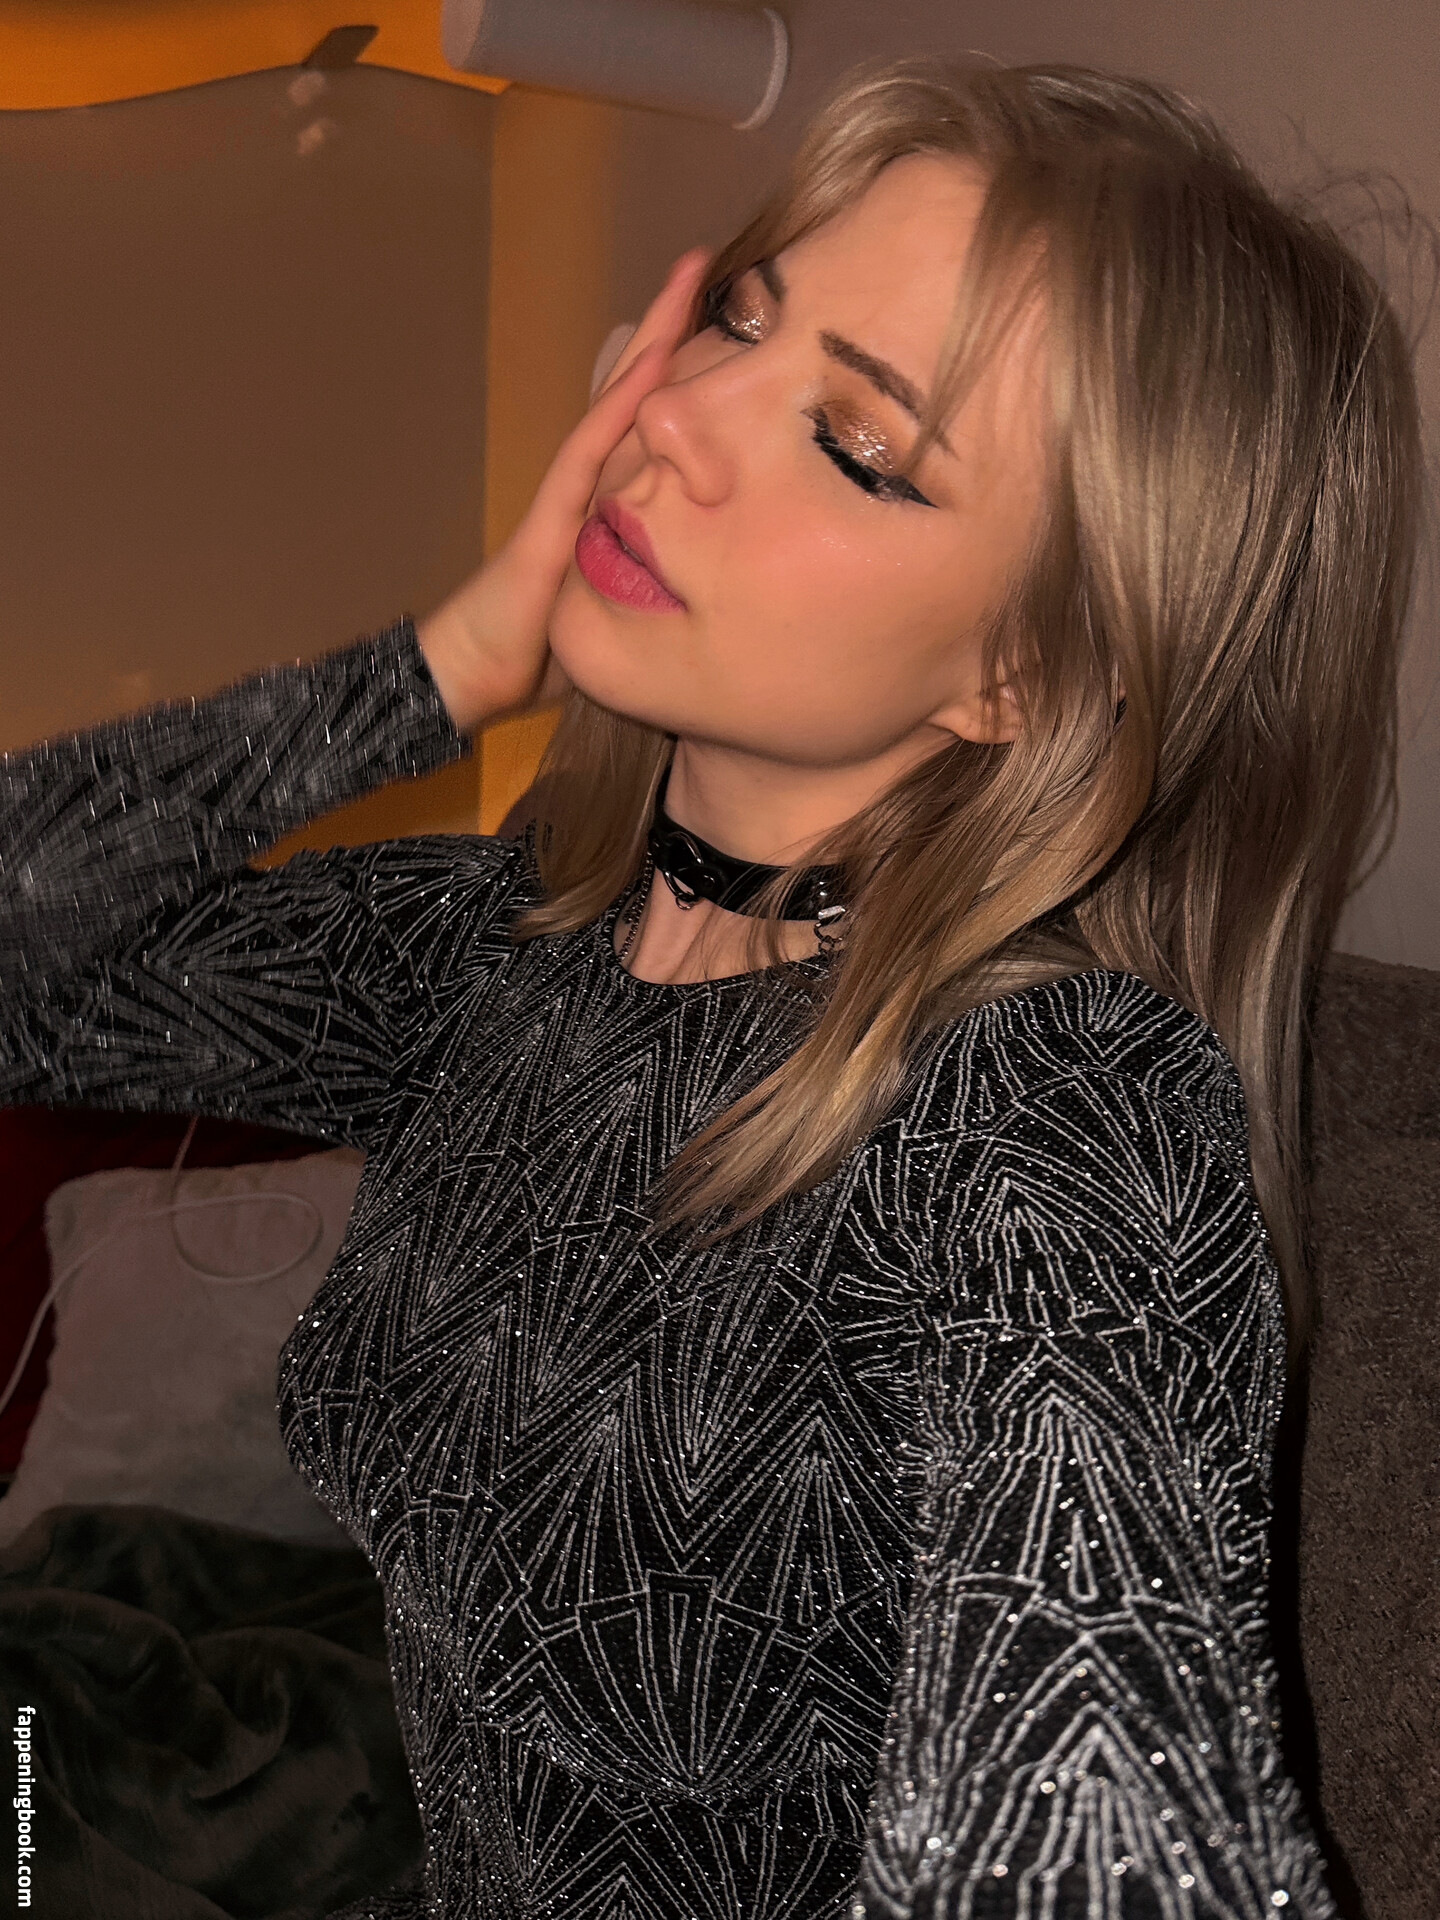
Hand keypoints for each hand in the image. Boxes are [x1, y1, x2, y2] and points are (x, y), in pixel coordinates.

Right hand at [417, 247, 710, 733]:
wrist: (477, 672)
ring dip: (650, 343)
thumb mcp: (617, 607)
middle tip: (701, 264)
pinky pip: (590, 452)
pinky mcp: (551, 518)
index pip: (648, 424)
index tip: (726, 325)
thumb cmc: (543, 648)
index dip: (682, 374)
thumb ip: (654, 581)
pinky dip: (621, 407)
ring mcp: (568, 492)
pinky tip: (648, 366)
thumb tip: (711, 589)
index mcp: (607, 501)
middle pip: (633, 390)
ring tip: (684, 283)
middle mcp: (587, 482)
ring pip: (616, 402)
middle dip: (668, 330)